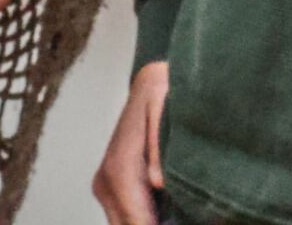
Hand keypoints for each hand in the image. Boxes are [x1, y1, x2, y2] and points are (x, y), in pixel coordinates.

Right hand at [93, 61, 168, 224]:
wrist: (150, 81)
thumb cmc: (162, 94)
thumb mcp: (164, 111)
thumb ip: (159, 149)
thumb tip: (158, 183)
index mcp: (120, 168)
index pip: (137, 221)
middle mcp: (107, 181)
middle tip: (184, 220)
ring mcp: (106, 185)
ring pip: (124, 223)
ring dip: (149, 222)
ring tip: (179, 216)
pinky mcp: (112, 185)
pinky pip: (126, 215)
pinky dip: (144, 218)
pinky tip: (169, 214)